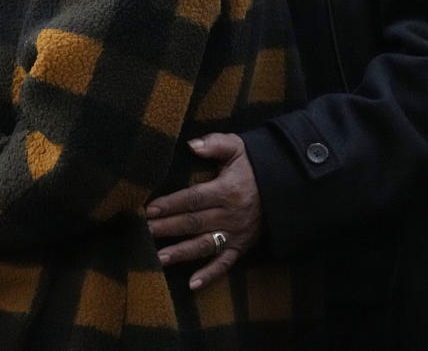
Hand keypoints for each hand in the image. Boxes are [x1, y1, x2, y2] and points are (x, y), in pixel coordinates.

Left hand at [144, 133, 260, 290]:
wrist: (284, 185)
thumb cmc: (254, 165)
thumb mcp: (237, 147)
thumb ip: (215, 144)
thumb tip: (191, 145)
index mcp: (227, 190)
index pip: (193, 198)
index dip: (170, 204)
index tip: (149, 209)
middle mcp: (230, 214)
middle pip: (193, 223)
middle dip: (167, 228)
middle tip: (143, 232)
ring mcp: (236, 233)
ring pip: (204, 245)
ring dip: (181, 253)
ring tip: (158, 258)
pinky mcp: (242, 246)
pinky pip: (225, 264)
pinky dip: (210, 275)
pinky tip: (192, 284)